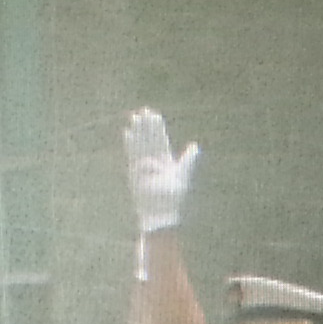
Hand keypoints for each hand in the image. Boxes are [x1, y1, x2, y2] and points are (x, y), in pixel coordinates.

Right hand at [124, 107, 200, 235]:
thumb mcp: (182, 175)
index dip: (157, 128)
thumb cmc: (173, 197)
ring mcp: (143, 166)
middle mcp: (153, 162)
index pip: (160, 140)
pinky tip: (127, 132)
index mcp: (165, 161)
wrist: (161, 212)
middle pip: (149, 140)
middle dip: (146, 126)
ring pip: (140, 144)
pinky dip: (130, 144)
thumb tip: (195, 146)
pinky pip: (132, 155)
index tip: (155, 115)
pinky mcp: (134, 171)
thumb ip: (187, 160)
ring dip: (138, 131)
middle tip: (143, 111)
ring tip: (134, 118)